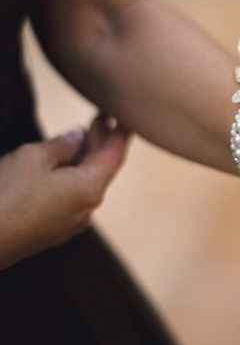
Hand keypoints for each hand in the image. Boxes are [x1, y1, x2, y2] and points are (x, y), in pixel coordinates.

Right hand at [0, 115, 128, 268]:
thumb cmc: (5, 196)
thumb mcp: (33, 158)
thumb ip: (61, 145)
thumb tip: (77, 136)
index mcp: (90, 188)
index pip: (115, 154)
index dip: (120, 132)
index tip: (122, 115)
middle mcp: (88, 208)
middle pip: (102, 169)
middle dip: (101, 143)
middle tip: (100, 118)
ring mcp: (71, 222)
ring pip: (87, 183)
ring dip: (86, 159)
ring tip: (82, 135)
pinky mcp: (53, 230)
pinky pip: (72, 197)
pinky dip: (73, 176)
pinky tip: (62, 164)